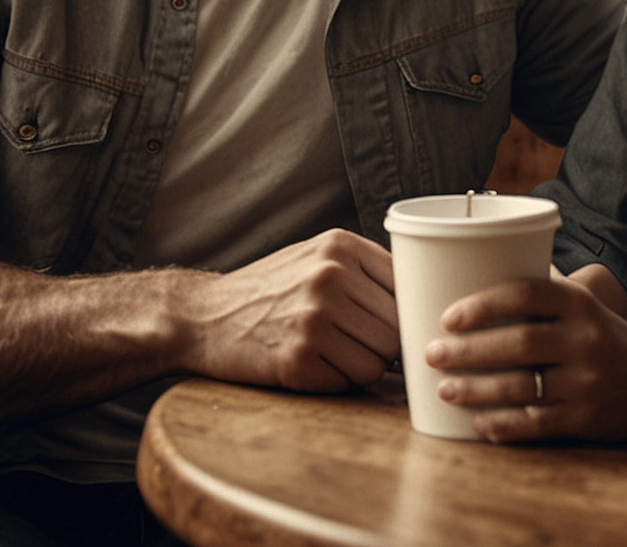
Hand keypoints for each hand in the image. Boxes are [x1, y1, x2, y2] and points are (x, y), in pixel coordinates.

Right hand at [173, 229, 397, 391]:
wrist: (204, 316)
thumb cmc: (269, 289)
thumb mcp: (315, 256)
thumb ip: (364, 269)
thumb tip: (423, 301)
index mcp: (339, 246)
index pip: (406, 286)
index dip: (403, 311)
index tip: (390, 323)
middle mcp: (329, 276)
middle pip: (396, 327)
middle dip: (384, 344)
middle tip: (357, 344)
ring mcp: (313, 318)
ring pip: (379, 360)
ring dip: (364, 365)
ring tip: (335, 353)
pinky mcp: (299, 359)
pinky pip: (351, 381)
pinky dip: (340, 381)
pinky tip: (315, 365)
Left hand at [423, 274, 626, 441]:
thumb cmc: (602, 335)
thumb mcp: (581, 304)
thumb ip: (539, 291)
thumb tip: (470, 267)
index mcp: (578, 303)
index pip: (526, 293)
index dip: (483, 304)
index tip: (447, 317)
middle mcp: (584, 339)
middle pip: (518, 342)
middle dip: (468, 351)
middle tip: (431, 354)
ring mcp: (587, 381)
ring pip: (522, 387)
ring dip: (476, 390)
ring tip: (444, 389)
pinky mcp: (587, 418)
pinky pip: (537, 424)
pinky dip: (504, 425)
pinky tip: (479, 423)